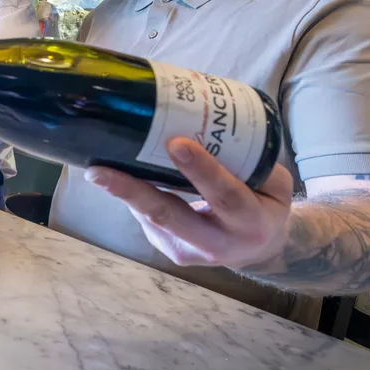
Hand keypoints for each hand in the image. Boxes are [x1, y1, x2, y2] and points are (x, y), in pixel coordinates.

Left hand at [84, 136, 293, 268]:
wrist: (259, 249)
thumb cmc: (264, 202)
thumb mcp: (272, 181)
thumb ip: (249, 158)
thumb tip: (210, 116)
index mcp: (251, 222)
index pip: (225, 195)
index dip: (201, 170)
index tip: (176, 143)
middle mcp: (219, 243)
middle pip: (170, 216)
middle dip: (134, 192)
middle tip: (101, 172)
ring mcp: (190, 252)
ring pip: (152, 220)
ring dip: (123, 193)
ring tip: (97, 171)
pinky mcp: (171, 251)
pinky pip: (149, 220)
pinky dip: (133, 196)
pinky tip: (114, 176)